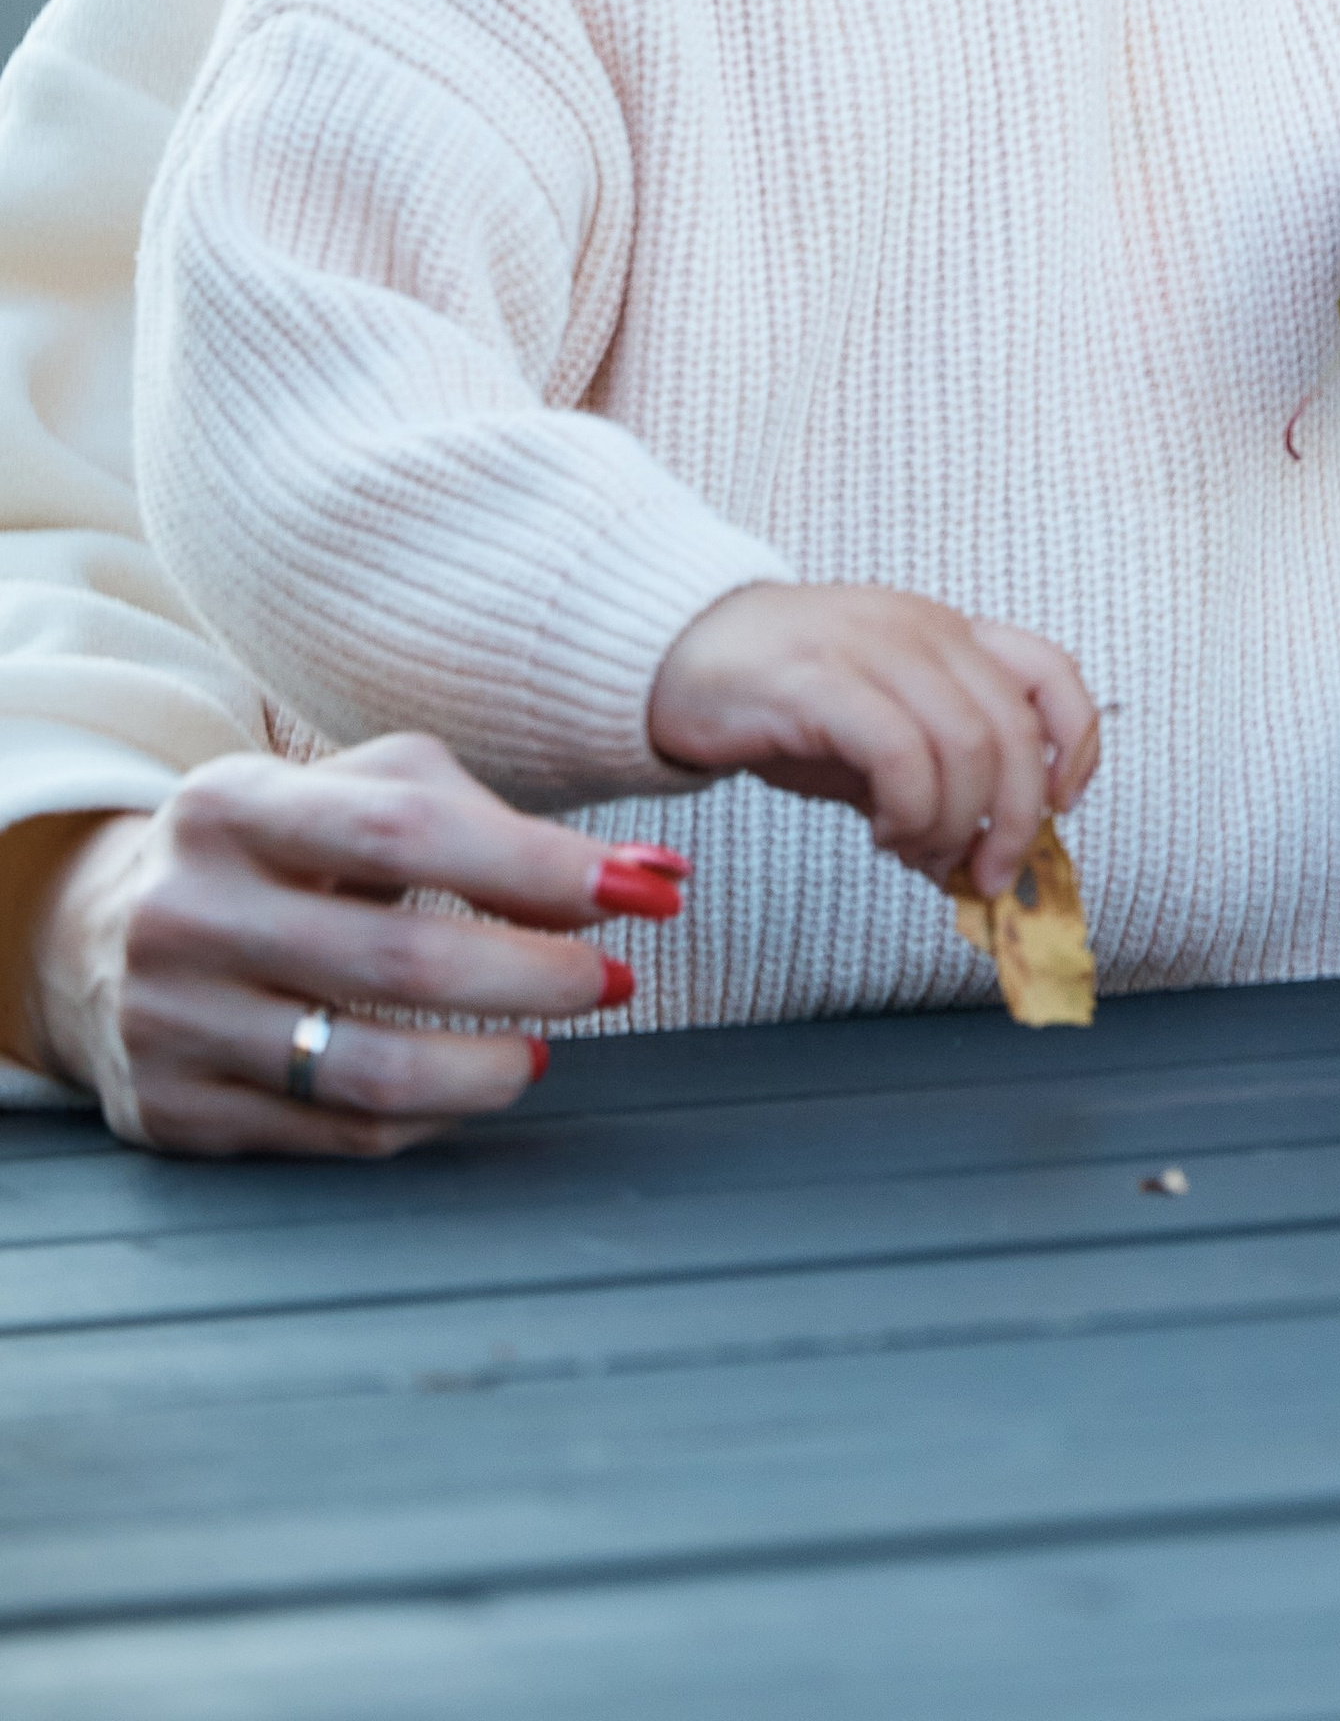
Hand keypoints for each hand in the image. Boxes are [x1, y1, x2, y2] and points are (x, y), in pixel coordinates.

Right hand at [15, 736, 674, 1157]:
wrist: (100, 932)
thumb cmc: (280, 849)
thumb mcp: (360, 796)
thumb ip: (494, 824)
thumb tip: (648, 876)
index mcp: (233, 804)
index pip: (403, 834)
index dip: (533, 868)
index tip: (639, 892)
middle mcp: (188, 912)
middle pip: (400, 961)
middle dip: (537, 975)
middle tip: (612, 980)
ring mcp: (172, 1021)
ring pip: (370, 1070)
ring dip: (492, 1066)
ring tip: (549, 1045)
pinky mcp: (175, 1112)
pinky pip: (336, 1132)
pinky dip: (428, 1116)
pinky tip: (467, 1086)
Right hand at [647, 582, 1099, 894]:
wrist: (672, 655)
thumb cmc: (779, 701)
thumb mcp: (873, 737)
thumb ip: (931, 783)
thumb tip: (981, 863)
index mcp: (945, 635)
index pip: (1051, 672)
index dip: (1075, 746)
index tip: (1055, 811)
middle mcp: (921, 630)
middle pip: (1013, 728)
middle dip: (1013, 819)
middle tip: (987, 875)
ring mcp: (871, 648)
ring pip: (965, 745)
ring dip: (955, 824)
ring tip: (917, 853)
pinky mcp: (819, 680)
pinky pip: (899, 753)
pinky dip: (908, 810)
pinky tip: (881, 833)